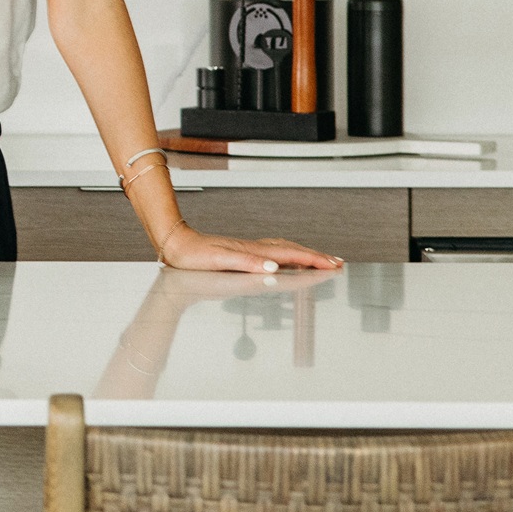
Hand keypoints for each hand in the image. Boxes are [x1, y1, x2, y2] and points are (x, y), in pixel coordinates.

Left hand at [155, 227, 341, 273]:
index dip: (313, 260)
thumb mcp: (220, 261)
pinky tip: (288, 259)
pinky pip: (275, 252)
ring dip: (305, 254)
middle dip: (316, 256)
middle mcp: (254, 248)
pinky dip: (289, 255)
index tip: (332, 264)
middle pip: (293, 250)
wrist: (175, 246)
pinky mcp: (242, 253)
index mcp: (253, 251)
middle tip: (337, 263)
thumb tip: (274, 266)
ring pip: (285, 249)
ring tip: (321, 260)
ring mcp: (249, 249)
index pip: (291, 254)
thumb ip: (247, 263)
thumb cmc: (194, 256)